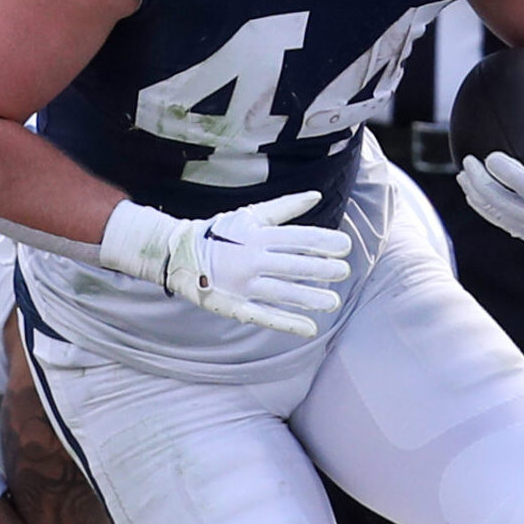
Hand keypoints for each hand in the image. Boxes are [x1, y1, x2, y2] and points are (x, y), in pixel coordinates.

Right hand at [102, 192, 351, 337]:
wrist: (179, 253)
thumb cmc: (220, 233)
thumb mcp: (251, 215)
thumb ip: (286, 207)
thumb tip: (316, 195)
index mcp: (258, 236)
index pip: (297, 238)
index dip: (323, 242)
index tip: (344, 246)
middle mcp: (252, 259)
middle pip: (293, 265)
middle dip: (321, 269)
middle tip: (344, 272)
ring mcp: (243, 284)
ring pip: (282, 292)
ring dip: (309, 298)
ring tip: (333, 302)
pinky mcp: (235, 305)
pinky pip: (265, 315)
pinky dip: (288, 323)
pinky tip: (310, 328)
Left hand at [458, 112, 523, 255]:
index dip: (508, 174)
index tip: (490, 156)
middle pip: (504, 206)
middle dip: (481, 184)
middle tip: (468, 161)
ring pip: (498, 217)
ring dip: (477, 197)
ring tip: (463, 175)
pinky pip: (503, 223)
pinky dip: (486, 208)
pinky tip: (474, 191)